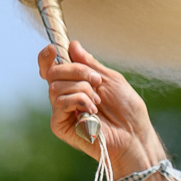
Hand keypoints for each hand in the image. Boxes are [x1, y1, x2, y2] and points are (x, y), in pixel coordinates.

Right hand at [38, 41, 163, 173]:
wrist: (134, 135)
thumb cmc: (127, 109)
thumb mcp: (110, 79)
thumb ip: (90, 64)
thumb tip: (72, 45)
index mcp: (75, 84)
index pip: (52, 68)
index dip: (47, 57)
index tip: (53, 48)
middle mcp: (65, 96)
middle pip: (53, 72)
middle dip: (77, 71)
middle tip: (97, 82)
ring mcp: (61, 111)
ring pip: (56, 86)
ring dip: (82, 89)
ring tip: (98, 102)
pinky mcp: (59, 125)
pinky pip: (60, 102)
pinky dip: (78, 101)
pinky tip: (92, 111)